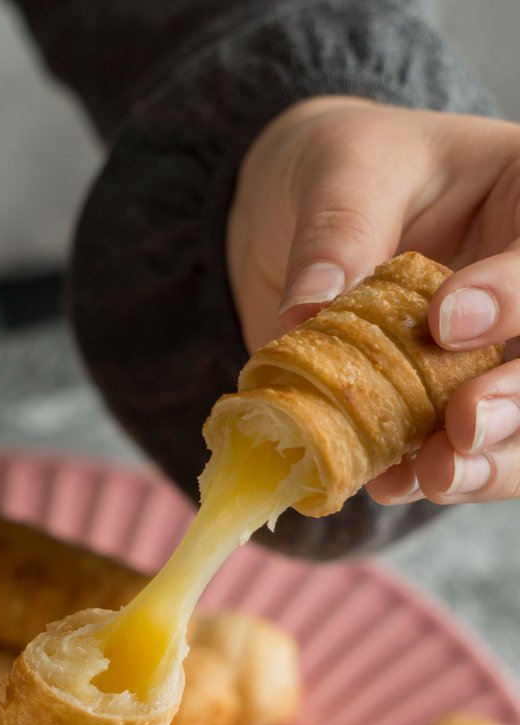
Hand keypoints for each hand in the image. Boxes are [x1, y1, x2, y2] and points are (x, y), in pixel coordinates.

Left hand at [227, 95, 519, 505]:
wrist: (300, 215)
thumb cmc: (340, 168)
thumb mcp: (339, 171)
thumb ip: (337, 232)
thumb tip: (308, 307)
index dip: (515, 296)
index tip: (446, 322)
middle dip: (519, 398)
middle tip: (464, 425)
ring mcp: (497, 351)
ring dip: (492, 462)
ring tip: (438, 477)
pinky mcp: (451, 402)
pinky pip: (466, 451)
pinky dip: (435, 475)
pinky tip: (394, 483)